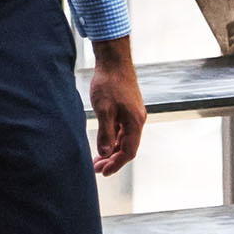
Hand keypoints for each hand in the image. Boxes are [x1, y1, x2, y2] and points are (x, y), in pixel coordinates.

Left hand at [86, 39, 146, 176]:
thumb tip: (104, 153)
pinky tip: (103, 141)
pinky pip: (121, 130)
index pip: (129, 151)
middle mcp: (137, 120)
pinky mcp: (127, 108)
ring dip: (111, 150)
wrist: (113, 61)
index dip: (116, 164)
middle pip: (127, 147)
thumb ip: (105, 133)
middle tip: (96, 168)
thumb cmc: (109, 83)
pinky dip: (112, 138)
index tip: (103, 172)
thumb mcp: (104, 111)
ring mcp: (133, 114)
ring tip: (97, 159)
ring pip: (123, 139)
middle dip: (112, 159)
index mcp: (135, 122)